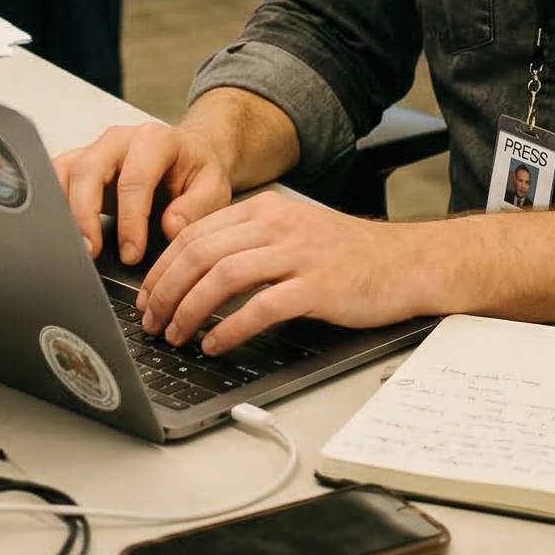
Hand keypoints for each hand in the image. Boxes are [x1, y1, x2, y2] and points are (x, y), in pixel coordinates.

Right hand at [53, 120, 233, 265]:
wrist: (186, 158)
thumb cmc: (196, 173)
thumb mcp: (213, 188)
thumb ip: (197, 207)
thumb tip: (170, 227)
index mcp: (155, 139)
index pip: (135, 179)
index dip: (130, 220)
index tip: (131, 254)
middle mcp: (119, 140)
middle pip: (90, 170)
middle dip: (86, 214)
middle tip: (91, 252)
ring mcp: (94, 150)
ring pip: (65, 172)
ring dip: (62, 211)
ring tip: (70, 247)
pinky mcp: (78, 165)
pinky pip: (54, 179)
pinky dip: (50, 205)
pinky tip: (57, 233)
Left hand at [136, 194, 435, 355]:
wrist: (407, 263)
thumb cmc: (348, 255)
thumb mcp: (293, 233)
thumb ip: (249, 243)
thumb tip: (195, 272)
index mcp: (266, 210)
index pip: (195, 233)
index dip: (162, 268)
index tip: (147, 296)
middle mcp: (278, 225)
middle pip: (200, 253)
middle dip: (166, 291)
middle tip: (152, 321)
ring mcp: (299, 254)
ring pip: (222, 277)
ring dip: (189, 310)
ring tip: (176, 335)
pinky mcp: (318, 287)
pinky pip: (261, 307)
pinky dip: (230, 329)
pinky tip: (215, 345)